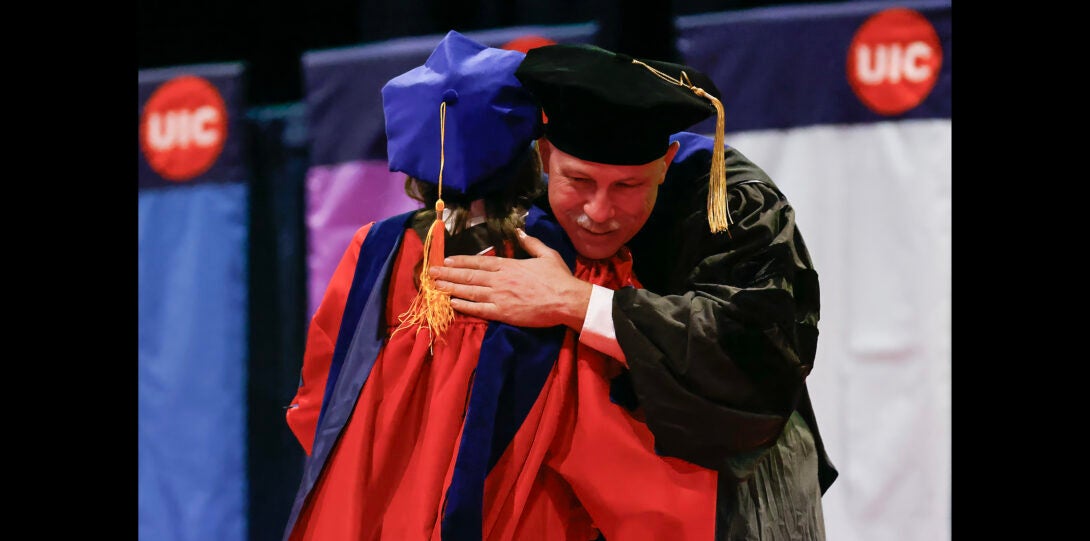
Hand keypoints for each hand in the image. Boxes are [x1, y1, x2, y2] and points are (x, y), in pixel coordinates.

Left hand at [430, 229, 591, 329]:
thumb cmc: (558, 278)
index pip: (479, 262)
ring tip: (435, 286)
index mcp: (509, 265)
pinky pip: (479, 309)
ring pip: (470, 291)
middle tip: (432, 272)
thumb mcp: (547, 254)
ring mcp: (500, 297)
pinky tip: (452, 303)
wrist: (566, 300)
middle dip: (449, 274)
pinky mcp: (503, 313)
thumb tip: (519, 231)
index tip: (446, 260)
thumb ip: (530, 242)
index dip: (461, 262)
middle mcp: (500, 279)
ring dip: (451, 288)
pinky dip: (464, 306)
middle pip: (469, 276)